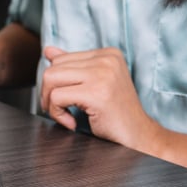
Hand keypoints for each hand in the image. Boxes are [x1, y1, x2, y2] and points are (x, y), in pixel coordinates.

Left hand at [40, 46, 158, 148]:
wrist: (138, 136)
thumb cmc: (116, 113)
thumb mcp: (94, 83)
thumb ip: (73, 66)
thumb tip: (48, 51)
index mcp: (107, 54)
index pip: (60, 60)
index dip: (54, 83)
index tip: (64, 100)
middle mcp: (106, 59)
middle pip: (53, 69)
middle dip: (48, 93)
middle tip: (60, 110)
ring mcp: (102, 75)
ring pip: (50, 79)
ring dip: (50, 103)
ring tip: (65, 115)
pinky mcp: (96, 93)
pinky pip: (56, 97)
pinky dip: (57, 113)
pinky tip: (71, 122)